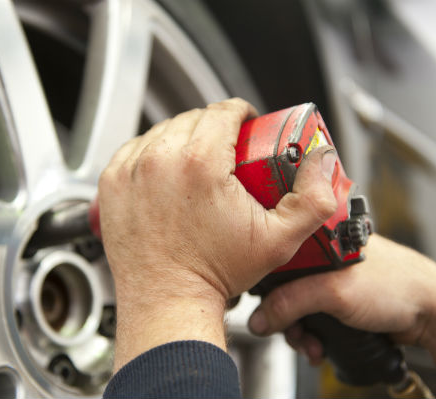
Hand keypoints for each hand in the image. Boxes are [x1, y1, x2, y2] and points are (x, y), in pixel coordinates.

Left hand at [98, 98, 337, 368]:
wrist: (168, 302)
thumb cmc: (215, 274)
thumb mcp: (279, 239)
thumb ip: (313, 198)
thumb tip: (323, 160)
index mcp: (200, 162)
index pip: (224, 110)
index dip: (242, 114)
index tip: (247, 128)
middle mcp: (160, 159)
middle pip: (194, 117)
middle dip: (216, 129)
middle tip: (230, 154)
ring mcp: (131, 170)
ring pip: (165, 130)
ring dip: (185, 138)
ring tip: (200, 165)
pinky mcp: (112, 183)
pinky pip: (136, 149)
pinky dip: (154, 153)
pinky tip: (169, 174)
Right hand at [248, 234, 435, 363]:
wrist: (433, 314)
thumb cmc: (399, 286)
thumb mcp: (334, 292)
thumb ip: (291, 302)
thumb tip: (260, 318)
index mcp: (323, 238)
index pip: (281, 258)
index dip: (268, 284)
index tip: (265, 308)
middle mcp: (328, 258)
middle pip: (288, 287)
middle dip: (288, 317)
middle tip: (293, 333)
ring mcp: (337, 281)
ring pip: (303, 307)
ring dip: (303, 331)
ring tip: (312, 345)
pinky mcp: (345, 301)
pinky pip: (318, 318)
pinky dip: (316, 334)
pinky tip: (321, 346)